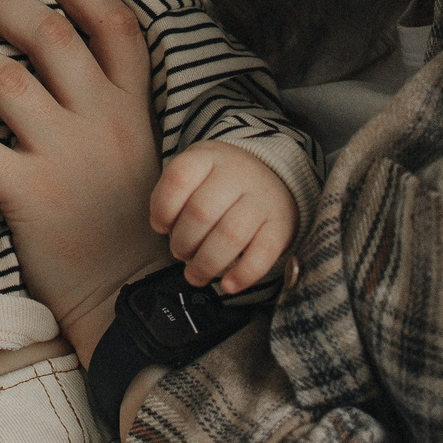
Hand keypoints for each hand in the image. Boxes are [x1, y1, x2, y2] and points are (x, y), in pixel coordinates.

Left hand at [0, 0, 173, 366]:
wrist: (137, 300)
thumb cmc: (132, 226)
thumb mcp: (142, 153)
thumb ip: (112, 105)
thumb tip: (66, 57)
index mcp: (135, 106)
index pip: (116, 23)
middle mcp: (103, 121)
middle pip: (48, 35)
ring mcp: (66, 157)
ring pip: (1, 78)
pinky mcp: (29, 196)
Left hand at [151, 142, 295, 293]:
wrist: (274, 177)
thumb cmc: (222, 181)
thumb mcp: (197, 171)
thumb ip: (174, 194)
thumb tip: (161, 226)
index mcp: (209, 157)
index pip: (178, 178)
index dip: (163, 208)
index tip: (161, 225)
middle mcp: (238, 175)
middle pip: (201, 213)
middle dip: (182, 242)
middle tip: (180, 252)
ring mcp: (262, 200)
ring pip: (229, 237)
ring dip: (205, 264)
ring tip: (195, 274)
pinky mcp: (281, 227)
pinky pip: (263, 255)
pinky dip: (243, 275)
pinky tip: (228, 285)